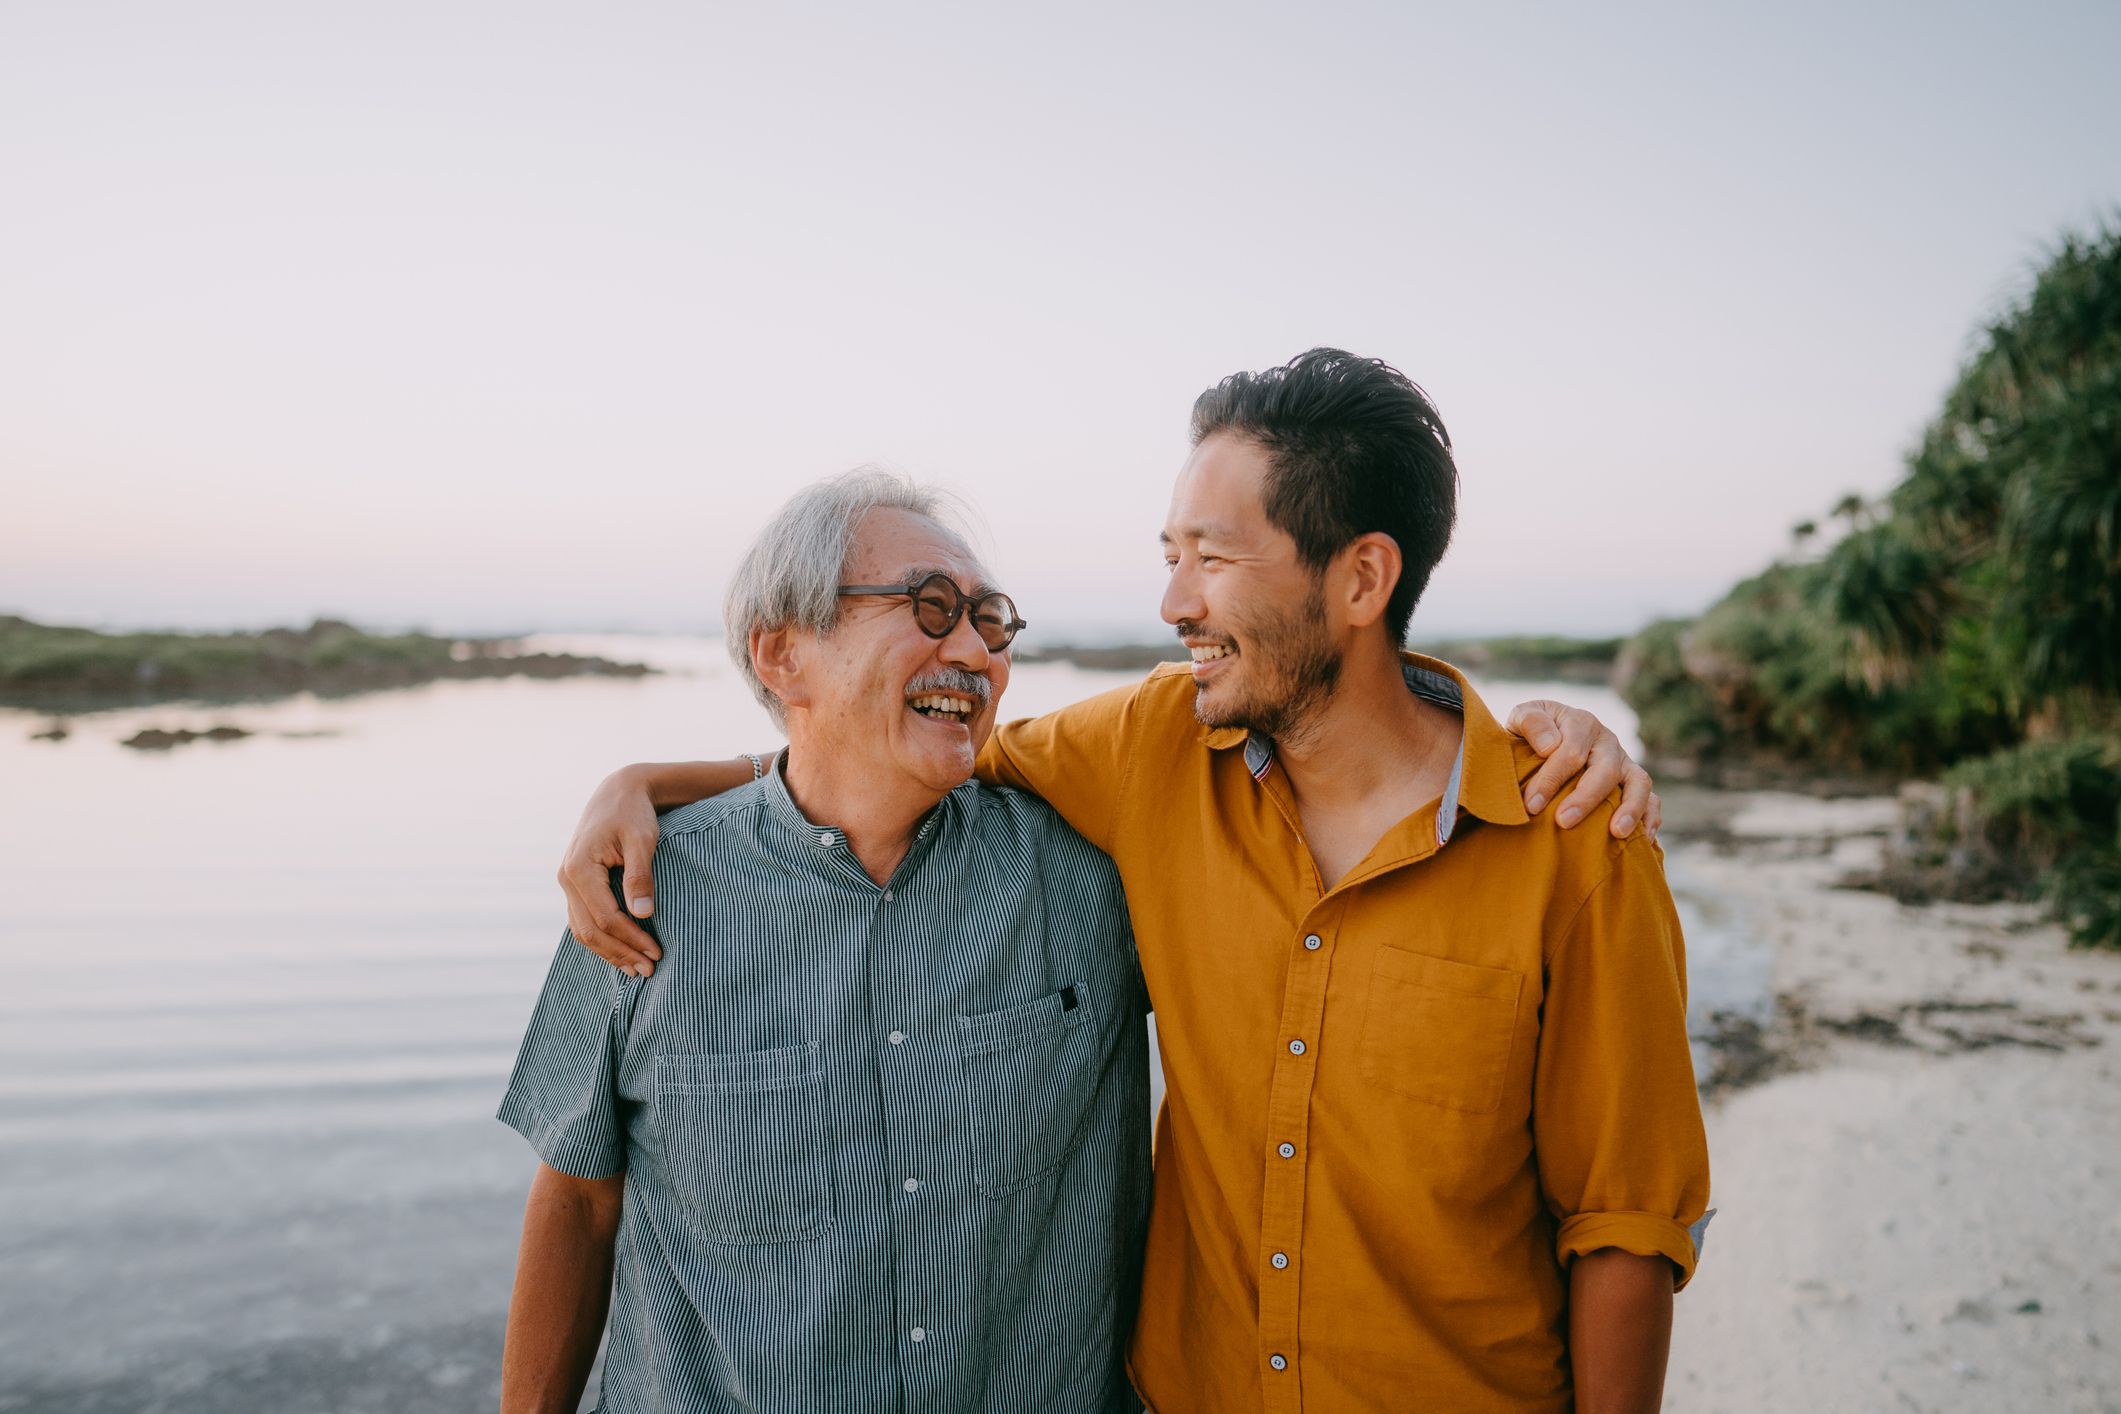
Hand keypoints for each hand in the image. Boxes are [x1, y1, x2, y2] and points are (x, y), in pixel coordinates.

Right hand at [557, 766, 663, 975]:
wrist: (618, 792)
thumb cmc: (633, 813)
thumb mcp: (642, 840)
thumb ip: (641, 876)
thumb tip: (643, 915)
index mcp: (580, 867)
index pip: (605, 917)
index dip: (630, 939)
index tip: (656, 952)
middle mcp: (566, 877)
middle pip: (590, 930)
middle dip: (620, 953)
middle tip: (649, 970)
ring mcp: (568, 882)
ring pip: (583, 930)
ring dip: (610, 952)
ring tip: (638, 969)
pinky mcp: (576, 884)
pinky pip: (583, 920)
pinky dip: (602, 939)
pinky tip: (622, 952)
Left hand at [1506, 700, 1659, 839]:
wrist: (1545, 737)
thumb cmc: (1530, 733)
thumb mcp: (1522, 716)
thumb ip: (1531, 722)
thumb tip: (1549, 746)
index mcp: (1580, 723)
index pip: (1571, 751)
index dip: (1551, 779)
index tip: (1532, 804)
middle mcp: (1607, 742)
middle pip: (1605, 769)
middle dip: (1585, 798)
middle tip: (1563, 822)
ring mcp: (1624, 762)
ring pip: (1638, 782)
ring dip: (1629, 808)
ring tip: (1616, 832)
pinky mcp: (1633, 782)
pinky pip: (1651, 798)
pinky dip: (1650, 817)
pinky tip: (1643, 838)